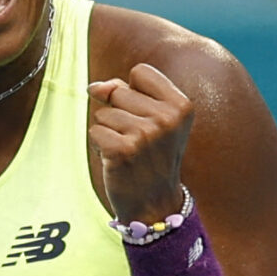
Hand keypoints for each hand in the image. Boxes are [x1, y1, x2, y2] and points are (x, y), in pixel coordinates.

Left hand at [86, 64, 195, 226]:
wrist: (154, 204)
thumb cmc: (150, 156)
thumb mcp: (151, 118)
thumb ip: (124, 91)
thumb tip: (96, 87)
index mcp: (182, 105)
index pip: (140, 72)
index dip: (133, 90)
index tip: (144, 115)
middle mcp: (167, 118)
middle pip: (118, 90)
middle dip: (118, 112)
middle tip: (136, 139)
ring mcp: (146, 134)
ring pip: (103, 112)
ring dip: (108, 131)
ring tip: (127, 150)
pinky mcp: (123, 150)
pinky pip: (94, 131)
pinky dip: (99, 145)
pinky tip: (116, 160)